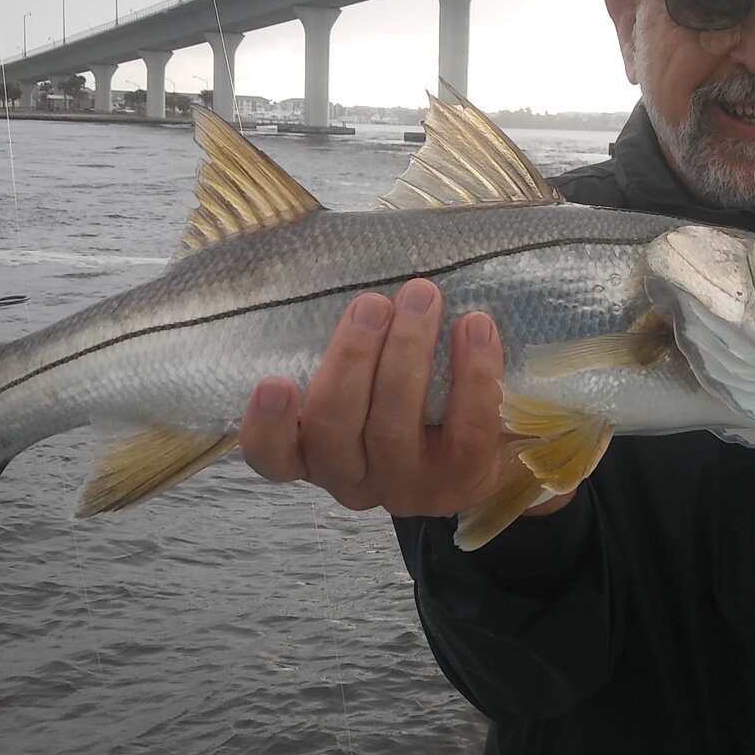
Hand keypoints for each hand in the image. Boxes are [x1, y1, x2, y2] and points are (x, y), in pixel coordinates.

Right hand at [238, 278, 509, 516]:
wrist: (487, 452)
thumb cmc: (412, 399)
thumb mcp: (368, 381)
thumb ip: (353, 346)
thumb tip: (356, 268)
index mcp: (313, 452)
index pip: (271, 455)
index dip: (267, 425)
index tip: (274, 381)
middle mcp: (351, 477)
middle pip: (333, 428)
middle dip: (351, 359)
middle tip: (372, 304)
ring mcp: (406, 485)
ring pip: (394, 427)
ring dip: (407, 353)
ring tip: (422, 297)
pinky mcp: (462, 479)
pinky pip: (466, 429)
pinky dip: (472, 373)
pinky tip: (476, 326)